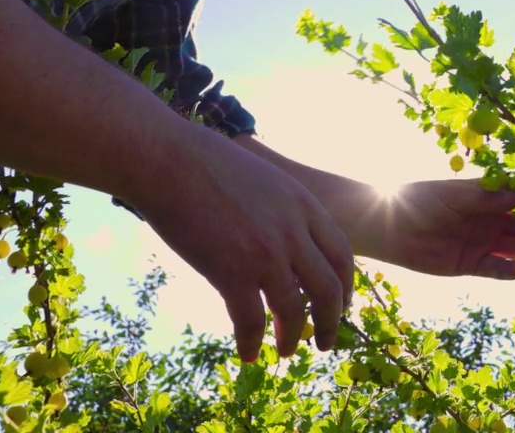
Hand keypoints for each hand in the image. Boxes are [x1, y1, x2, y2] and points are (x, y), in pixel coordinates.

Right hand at [121, 124, 353, 361]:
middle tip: (324, 341)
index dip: (345, 285)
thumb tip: (289, 239)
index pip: (342, 254)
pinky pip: (251, 320)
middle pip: (329, 288)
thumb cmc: (208, 166)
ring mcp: (264, 253)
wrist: (169, 160)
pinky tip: (248, 353)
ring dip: (292, 336)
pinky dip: (252, 342)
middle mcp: (292, 232)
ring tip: (286, 351)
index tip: (341, 302)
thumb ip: (285, 209)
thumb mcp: (266, 180)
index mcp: (304, 206)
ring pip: (295, 310)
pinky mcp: (231, 271)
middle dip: (331, 320)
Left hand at [318, 176, 514, 279]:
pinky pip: (495, 269)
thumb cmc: (420, 200)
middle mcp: (488, 218)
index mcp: (486, 195)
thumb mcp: (453, 195)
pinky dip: (508, 271)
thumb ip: (486, 198)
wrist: (388, 227)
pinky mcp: (470, 264)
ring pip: (514, 247)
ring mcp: (481, 241)